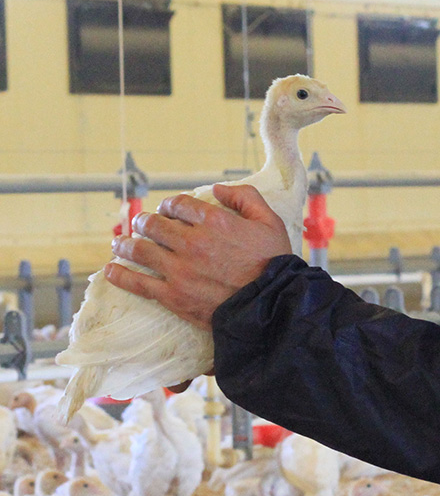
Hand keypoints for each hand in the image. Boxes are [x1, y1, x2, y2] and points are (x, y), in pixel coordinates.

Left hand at [105, 184, 291, 328]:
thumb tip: (217, 189)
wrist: (271, 306)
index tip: (168, 211)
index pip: (178, 204)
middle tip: (141, 225)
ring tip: (120, 244)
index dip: (170, 205)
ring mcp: (180, 270)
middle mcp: (192, 242)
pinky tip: (111, 270)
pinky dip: (120, 275)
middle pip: (153, 224)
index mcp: (214, 221)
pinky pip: (138, 283)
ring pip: (139, 250)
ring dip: (125, 244)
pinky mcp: (173, 296)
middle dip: (144, 222)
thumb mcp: (270, 221)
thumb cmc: (274, 264)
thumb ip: (245, 197)